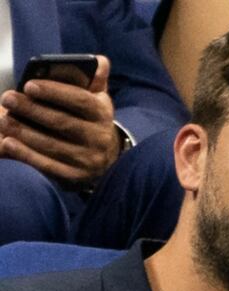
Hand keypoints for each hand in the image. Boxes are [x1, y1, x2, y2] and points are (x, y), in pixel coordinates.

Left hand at [0, 55, 119, 183]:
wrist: (105, 158)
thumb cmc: (91, 121)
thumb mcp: (97, 100)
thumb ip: (94, 79)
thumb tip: (100, 61)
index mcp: (102, 114)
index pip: (80, 101)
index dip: (55, 92)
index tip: (29, 85)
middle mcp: (99, 138)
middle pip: (62, 122)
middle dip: (32, 110)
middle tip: (7, 99)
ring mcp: (88, 159)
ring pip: (52, 145)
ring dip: (24, 133)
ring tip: (2, 121)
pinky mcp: (76, 177)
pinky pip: (48, 166)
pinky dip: (26, 156)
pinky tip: (7, 144)